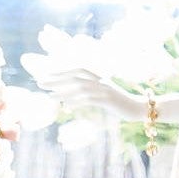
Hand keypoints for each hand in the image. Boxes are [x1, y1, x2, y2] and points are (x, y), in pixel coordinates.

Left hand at [25, 60, 141, 119]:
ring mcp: (105, 89)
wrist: (139, 108)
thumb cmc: (119, 103)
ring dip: (63, 91)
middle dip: (56, 79)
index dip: (60, 71)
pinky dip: (76, 101)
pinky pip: (89, 99)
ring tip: (48, 95)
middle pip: (75, 76)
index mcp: (99, 76)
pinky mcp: (108, 100)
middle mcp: (101, 80)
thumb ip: (88, 93)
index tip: (45, 75)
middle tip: (39, 83)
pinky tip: (65, 105)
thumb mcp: (103, 94)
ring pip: (80, 87)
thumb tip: (67, 98)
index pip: (76, 69)